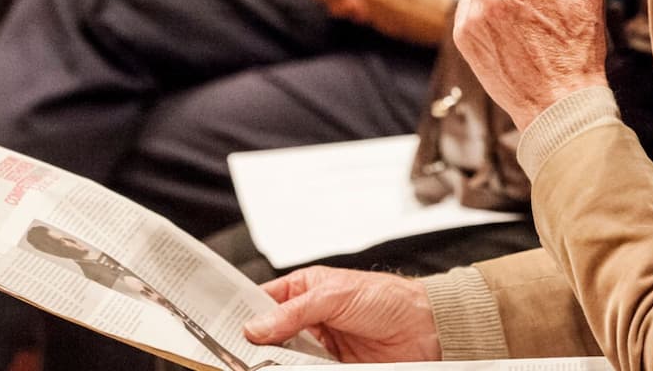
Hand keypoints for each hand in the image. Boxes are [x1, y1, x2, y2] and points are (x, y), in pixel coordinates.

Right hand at [244, 266, 440, 362]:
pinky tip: (287, 370)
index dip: (244, 312)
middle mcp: (309, 318)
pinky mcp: (332, 367)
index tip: (226, 325)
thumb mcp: (335, 295)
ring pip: (284, 358)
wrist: (426, 328)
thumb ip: (293, 312)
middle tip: (242, 351)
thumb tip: (257, 326)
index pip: (264, 300)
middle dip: (257, 343)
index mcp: (306, 289)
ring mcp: (320, 346)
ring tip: (264, 363)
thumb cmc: (389, 298)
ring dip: (275, 362)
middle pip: (270, 334)